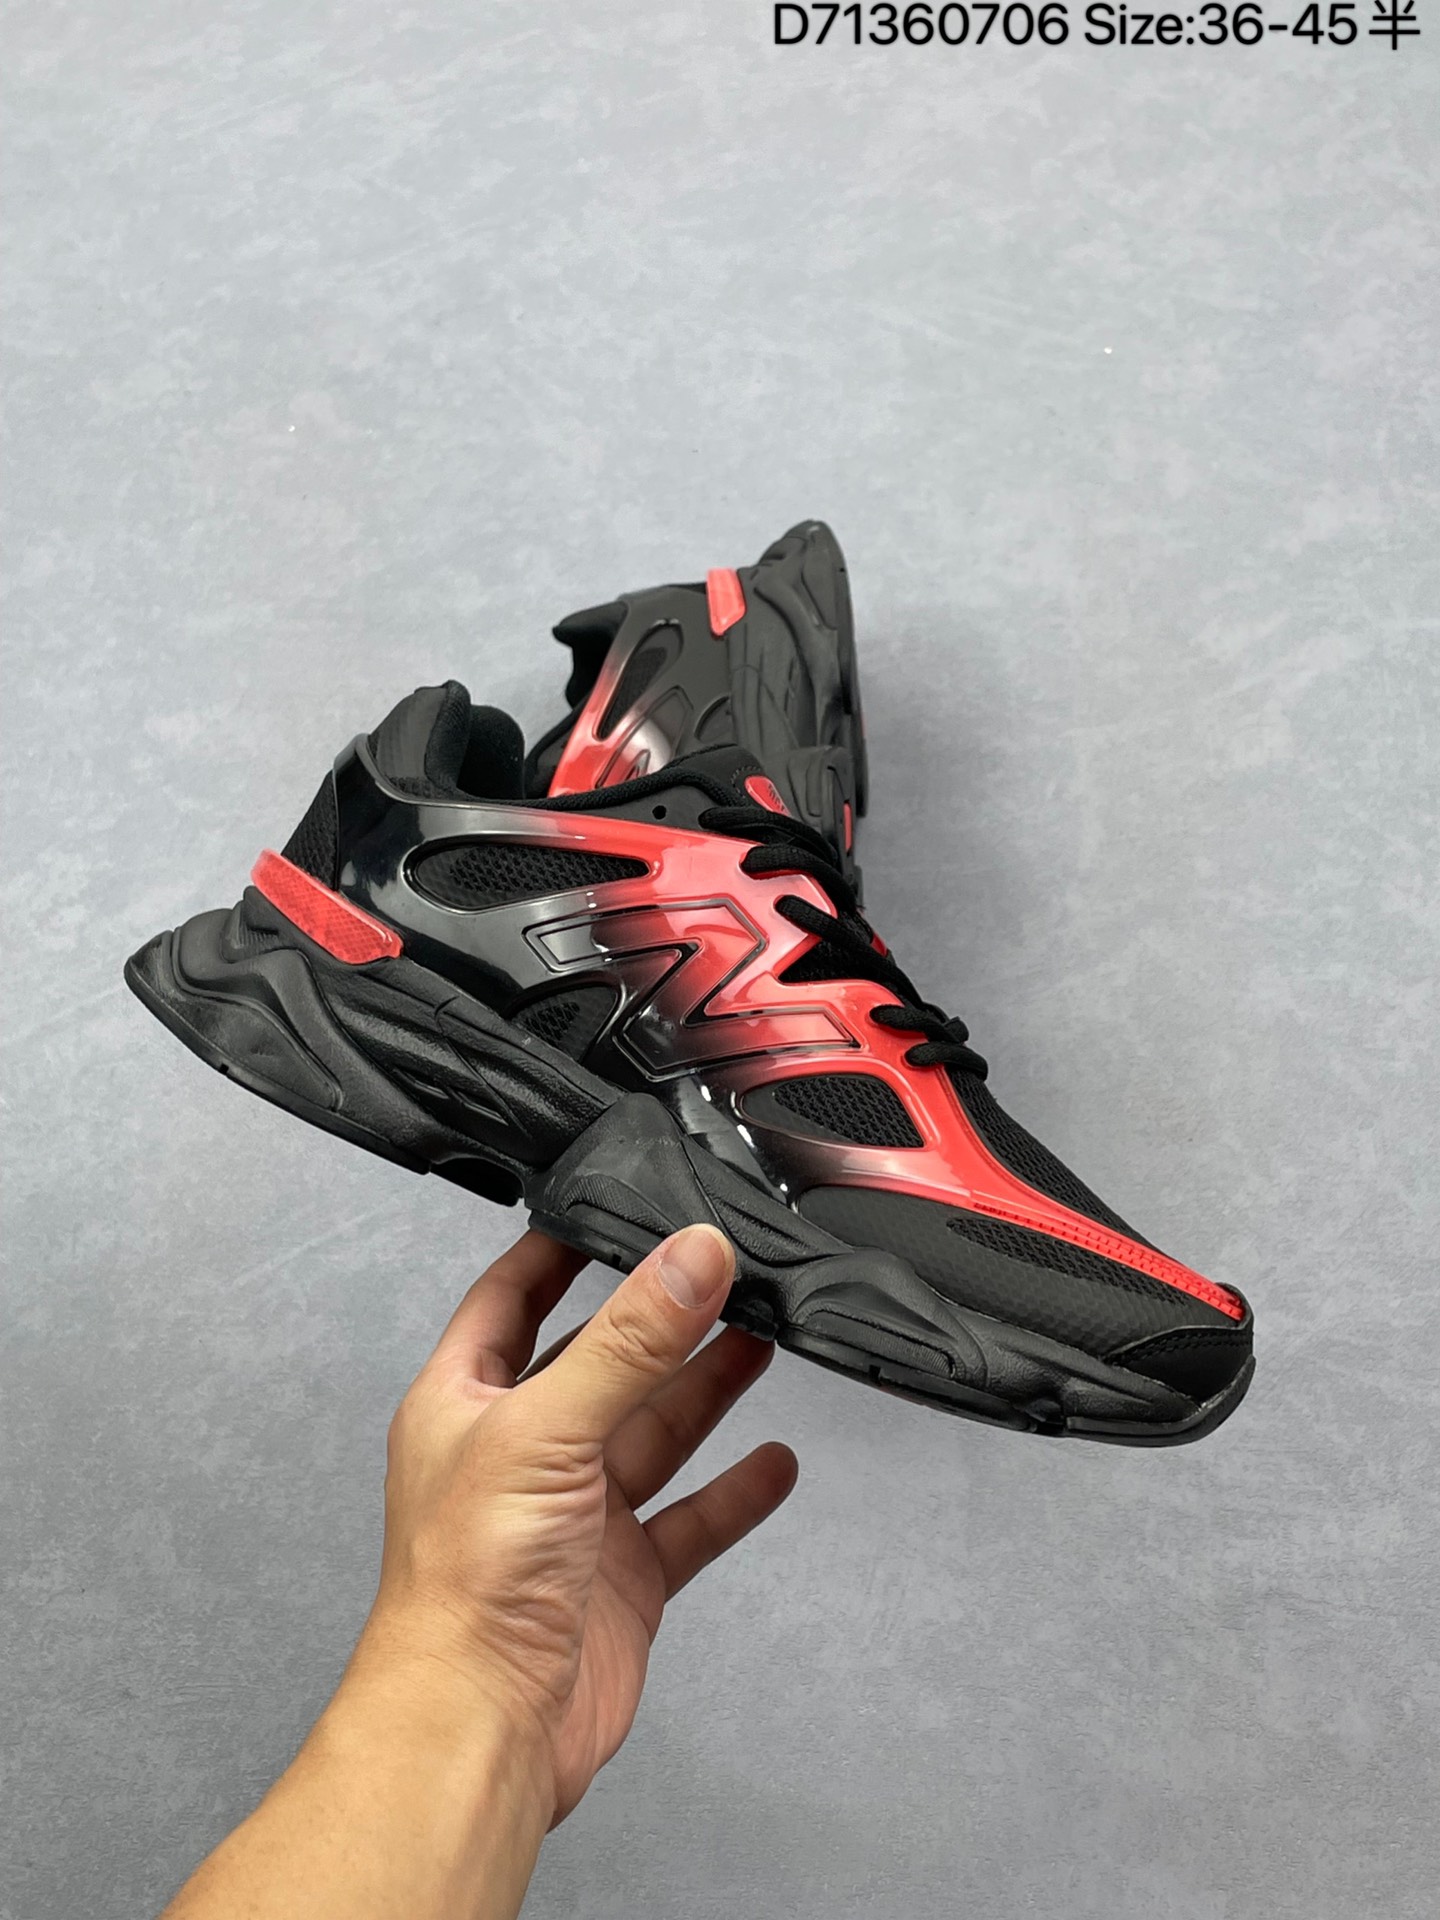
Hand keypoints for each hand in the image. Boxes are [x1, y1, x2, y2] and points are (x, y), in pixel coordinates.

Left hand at [358, 1224, 797, 1824]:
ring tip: (762, 1335)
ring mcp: (574, 1517)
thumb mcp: (547, 1429)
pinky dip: (734, 1492)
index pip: (513, 1296)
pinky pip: (690, 1520)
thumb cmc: (463, 1589)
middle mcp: (519, 1452)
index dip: (559, 1247)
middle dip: (661, 1316)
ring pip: (654, 1432)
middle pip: (602, 1361)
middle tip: (724, 1270)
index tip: (615, 1204)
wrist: (480, 1731)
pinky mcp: (622, 1578)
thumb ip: (630, 1343)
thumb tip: (692, 1257)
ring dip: (706, 1387)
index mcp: (466, 1402)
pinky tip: (772, 1463)